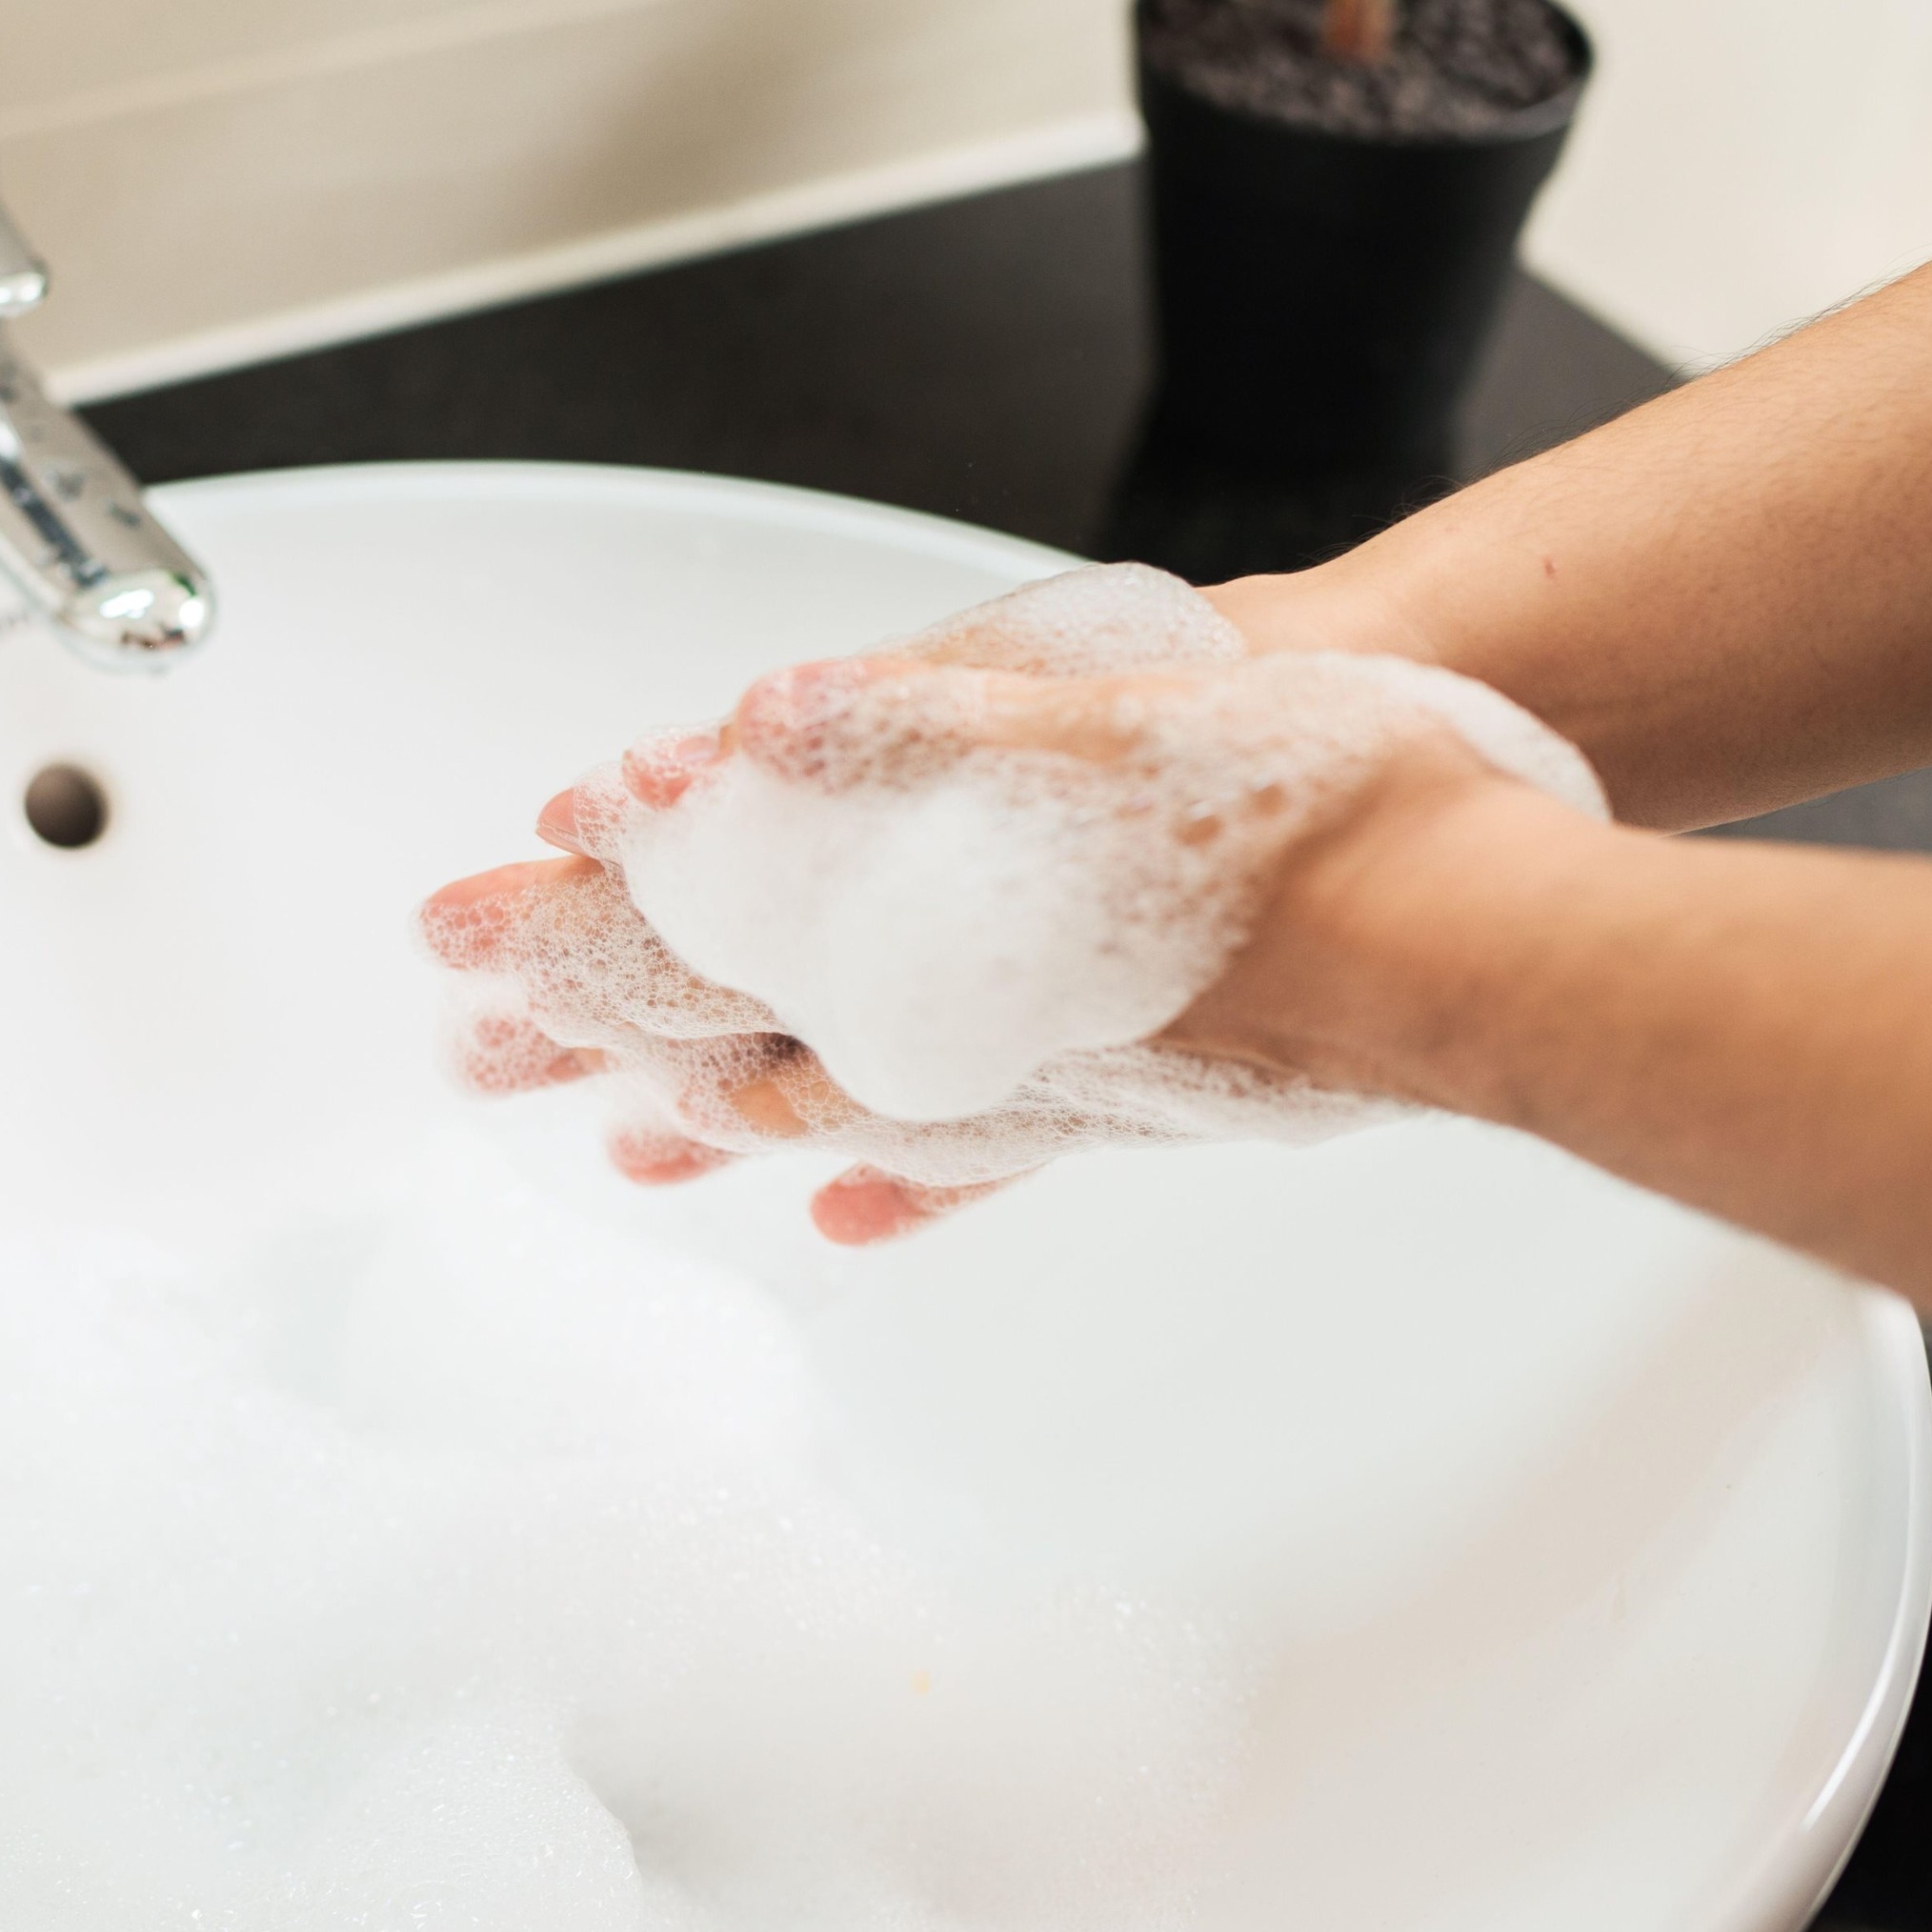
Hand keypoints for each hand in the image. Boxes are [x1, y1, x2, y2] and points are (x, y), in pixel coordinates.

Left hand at [416, 568, 1599, 1241]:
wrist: (1481, 923)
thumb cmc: (1304, 801)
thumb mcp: (1093, 720)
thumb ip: (899, 726)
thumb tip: (728, 742)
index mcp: (930, 921)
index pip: (694, 934)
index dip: (564, 931)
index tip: (450, 943)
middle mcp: (962, 1022)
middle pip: (726, 1033)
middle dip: (591, 1033)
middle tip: (475, 1056)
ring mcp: (1039, 1076)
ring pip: (830, 1100)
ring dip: (711, 1110)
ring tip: (622, 1143)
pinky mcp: (1127, 1101)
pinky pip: (968, 1152)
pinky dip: (891, 1175)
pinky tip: (850, 1211)